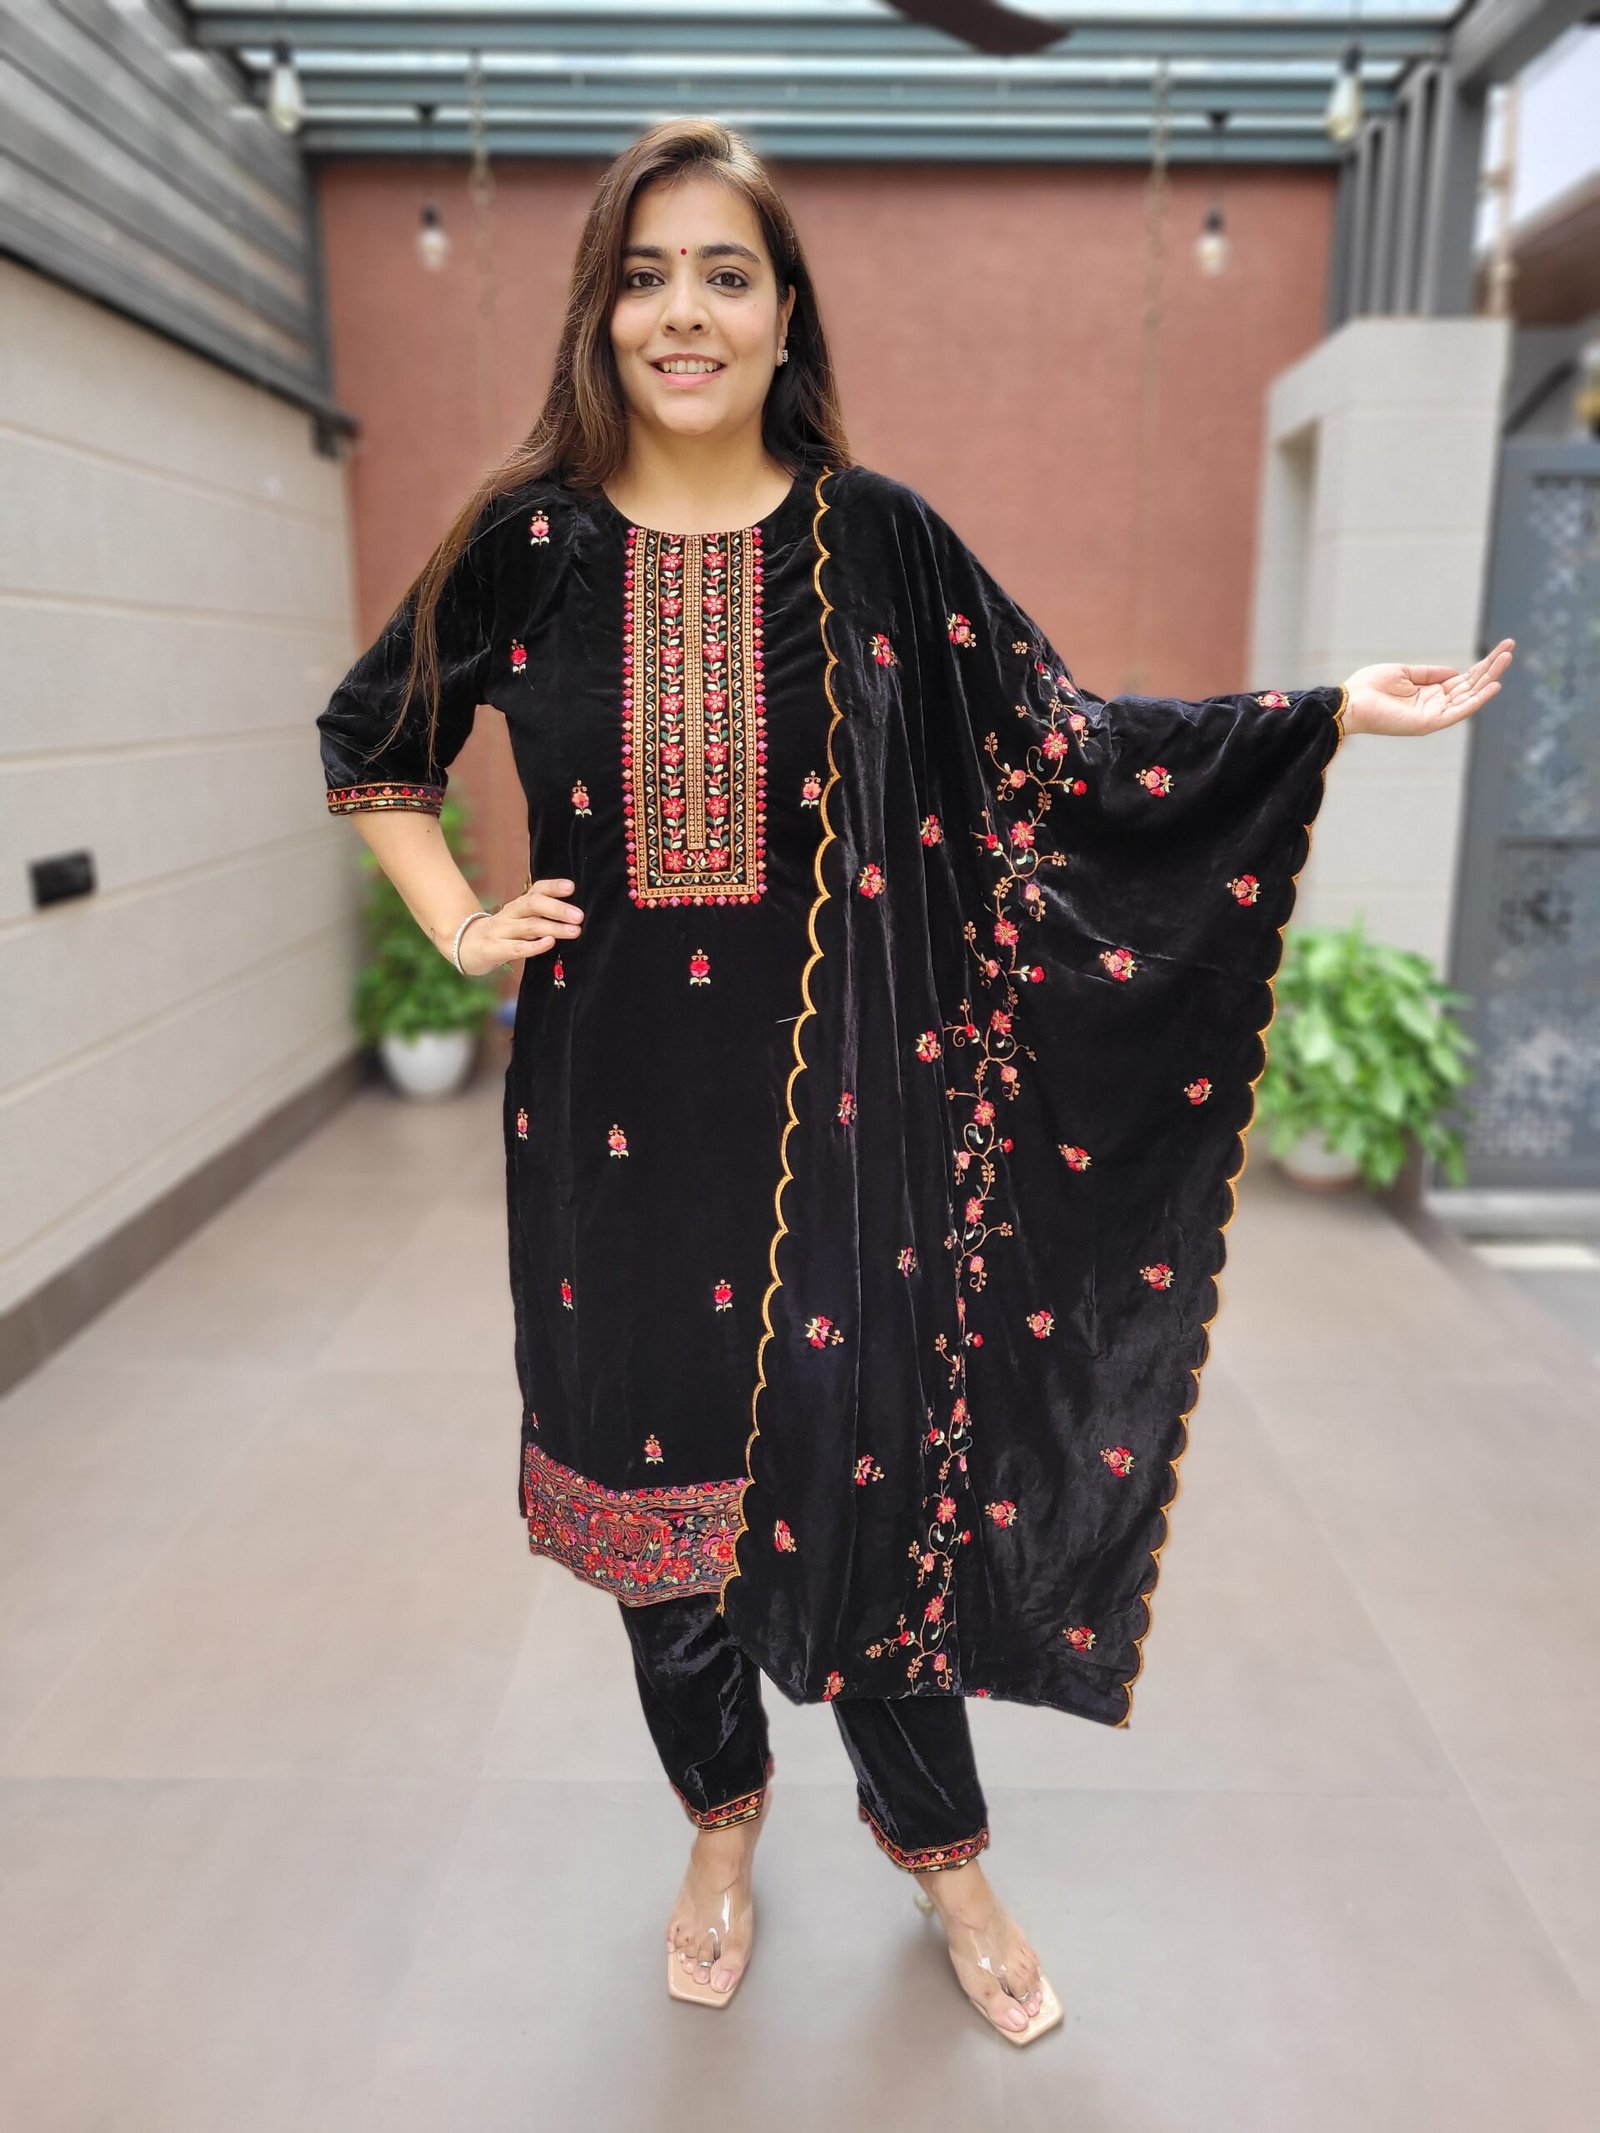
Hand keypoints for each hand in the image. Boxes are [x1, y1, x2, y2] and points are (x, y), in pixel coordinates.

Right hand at [457, 877, 584, 975]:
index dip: (553, 886)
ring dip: (554, 927)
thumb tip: (574, 915)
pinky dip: (535, 945)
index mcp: (518, 905)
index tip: (571, 887)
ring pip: (529, 926)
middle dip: (558, 908)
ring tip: (575, 931)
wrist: (465, 946)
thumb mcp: (520, 921)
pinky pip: (517, 947)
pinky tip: (549, 943)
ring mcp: (500, 931)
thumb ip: (541, 916)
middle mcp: (510, 913)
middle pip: (533, 904)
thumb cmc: (503, 934)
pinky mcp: (494, 949)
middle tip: (579, 916)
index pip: (536, 890)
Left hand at [1342, 638, 1513, 736]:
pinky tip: (1493, 686)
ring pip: (1470, 696)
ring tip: (1507, 659)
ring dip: (1490, 678)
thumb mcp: (1404, 672)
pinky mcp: (1430, 723)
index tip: (1503, 648)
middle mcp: (1436, 704)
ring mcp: (1434, 714)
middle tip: (1511, 648)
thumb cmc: (1370, 687)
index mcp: (1430, 692)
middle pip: (1472, 685)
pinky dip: (1477, 700)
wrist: (1350, 702)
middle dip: (1493, 667)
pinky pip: (1459, 711)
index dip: (1484, 664)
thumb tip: (1456, 672)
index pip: (1465, 678)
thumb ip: (1430, 673)